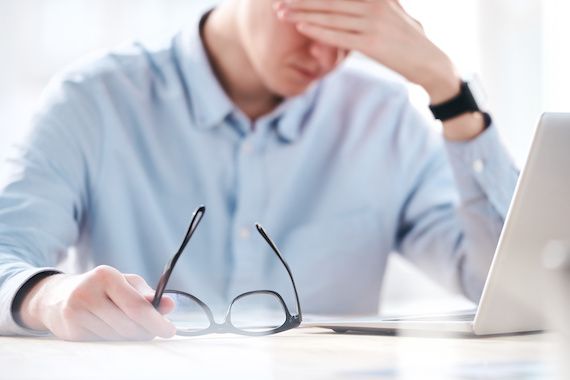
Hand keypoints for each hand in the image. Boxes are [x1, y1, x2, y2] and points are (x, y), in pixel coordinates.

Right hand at [19, 265, 176, 340]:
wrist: (58, 297)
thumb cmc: (101, 288)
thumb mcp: (125, 283)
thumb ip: (147, 294)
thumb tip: (169, 305)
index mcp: (106, 276)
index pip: (136, 306)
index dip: (156, 321)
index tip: (170, 330)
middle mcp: (88, 292)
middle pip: (128, 325)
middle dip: (146, 331)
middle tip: (153, 331)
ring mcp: (76, 313)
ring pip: (117, 337)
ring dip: (130, 337)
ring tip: (130, 327)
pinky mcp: (70, 331)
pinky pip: (103, 343)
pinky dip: (113, 340)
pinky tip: (110, 330)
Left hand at [274, 0, 460, 103]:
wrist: (428, 61)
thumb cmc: (406, 38)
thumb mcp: (391, 11)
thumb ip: (373, 3)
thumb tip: (348, 3)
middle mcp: (374, 4)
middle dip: (301, 0)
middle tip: (278, 1)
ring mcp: (373, 23)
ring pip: (330, 16)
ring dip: (302, 14)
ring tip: (281, 14)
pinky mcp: (372, 44)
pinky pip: (339, 36)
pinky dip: (318, 31)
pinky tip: (302, 27)